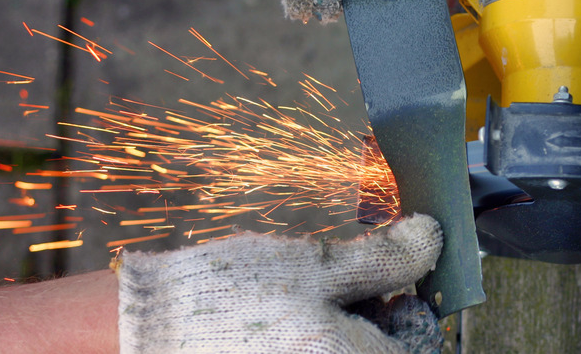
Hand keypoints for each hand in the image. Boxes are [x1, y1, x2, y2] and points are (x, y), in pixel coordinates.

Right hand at [116, 214, 442, 352]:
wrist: (150, 329)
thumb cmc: (231, 300)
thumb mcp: (317, 267)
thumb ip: (385, 257)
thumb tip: (431, 238)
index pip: (420, 344)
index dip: (414, 307)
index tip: (396, 281)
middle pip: (385, 350)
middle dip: (378, 315)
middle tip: (351, 282)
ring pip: (351, 349)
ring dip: (348, 324)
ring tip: (315, 296)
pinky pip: (321, 353)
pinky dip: (320, 337)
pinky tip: (295, 316)